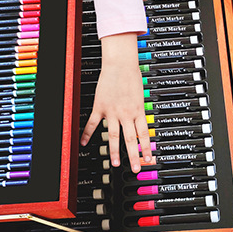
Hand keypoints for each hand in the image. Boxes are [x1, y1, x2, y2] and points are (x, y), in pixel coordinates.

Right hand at [80, 33, 152, 173]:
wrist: (120, 63)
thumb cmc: (131, 74)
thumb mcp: (140, 94)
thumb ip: (138, 107)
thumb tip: (140, 117)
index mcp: (138, 110)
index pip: (144, 134)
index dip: (146, 148)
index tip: (149, 160)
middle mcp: (126, 113)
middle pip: (130, 139)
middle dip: (134, 156)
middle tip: (136, 168)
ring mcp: (112, 112)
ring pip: (114, 136)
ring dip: (115, 151)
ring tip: (116, 163)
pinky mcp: (100, 107)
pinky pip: (93, 123)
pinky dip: (87, 133)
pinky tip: (83, 143)